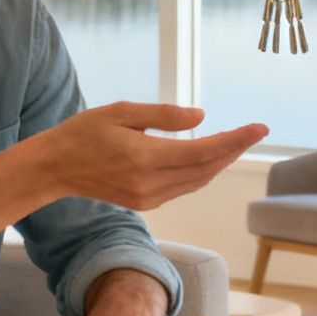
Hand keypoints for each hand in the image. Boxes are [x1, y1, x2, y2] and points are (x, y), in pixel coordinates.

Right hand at [33, 103, 265, 209]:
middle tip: (255, 132)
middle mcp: (150, 183)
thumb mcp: (122, 112)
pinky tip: (207, 157)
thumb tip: (201, 116)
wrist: (56, 167)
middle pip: (206, 169)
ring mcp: (148, 197)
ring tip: (237, 142)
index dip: (235, 140)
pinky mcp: (144, 203)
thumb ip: (163, 115)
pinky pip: (182, 187)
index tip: (259, 128)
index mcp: (146, 158)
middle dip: (233, 150)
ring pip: (197, 181)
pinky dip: (200, 171)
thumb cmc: (85, 132)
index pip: (203, 151)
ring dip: (219, 162)